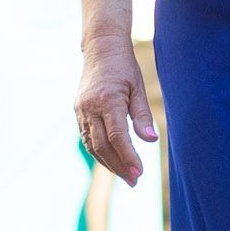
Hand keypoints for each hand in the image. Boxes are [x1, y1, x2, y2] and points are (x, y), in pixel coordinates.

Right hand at [73, 42, 154, 181]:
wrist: (100, 49)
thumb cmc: (124, 67)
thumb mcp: (138, 87)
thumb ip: (143, 115)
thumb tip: (151, 140)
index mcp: (107, 100)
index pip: (117, 136)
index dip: (128, 157)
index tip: (139, 172)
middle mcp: (90, 108)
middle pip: (102, 146)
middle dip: (118, 166)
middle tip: (135, 181)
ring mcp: (81, 110)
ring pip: (92, 145)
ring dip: (108, 164)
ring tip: (126, 176)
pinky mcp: (78, 112)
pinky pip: (87, 138)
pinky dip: (99, 152)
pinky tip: (112, 162)